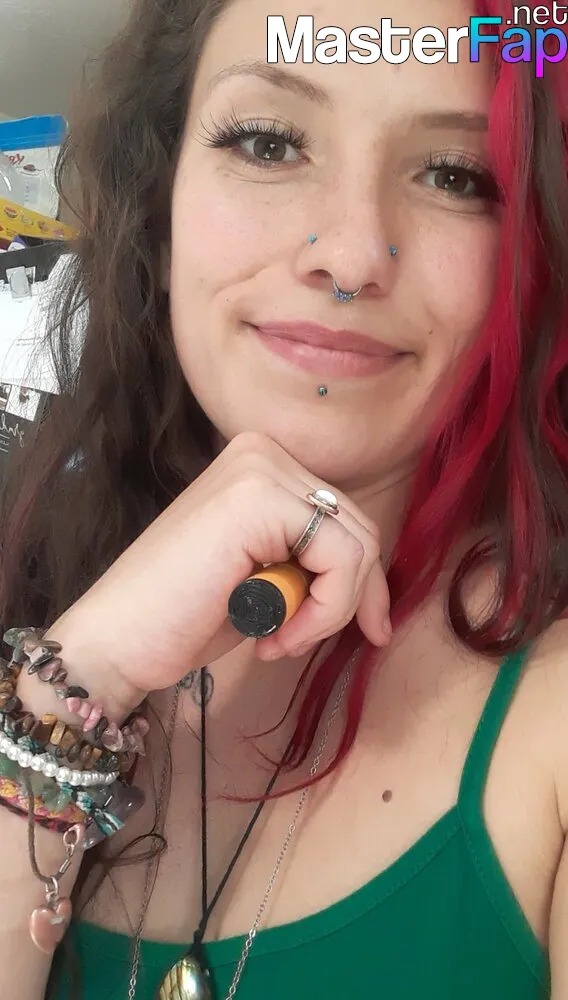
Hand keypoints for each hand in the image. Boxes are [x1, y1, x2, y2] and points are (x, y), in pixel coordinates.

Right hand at [46, 432, 390, 712]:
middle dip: (349, 599)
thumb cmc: (182, 616)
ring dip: (329, 612)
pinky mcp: (257, 498)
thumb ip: (312, 559)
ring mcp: (259, 469)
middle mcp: (263, 453)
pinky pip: (340, 558)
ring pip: (357, 545)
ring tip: (279, 640)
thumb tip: (380, 587)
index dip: (360, 583)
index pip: (345, 519)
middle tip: (297, 641)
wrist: (117, 640)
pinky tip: (273, 634)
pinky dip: (323, 611)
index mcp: (263, 465)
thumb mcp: (268, 577)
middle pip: (359, 529)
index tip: (352, 630)